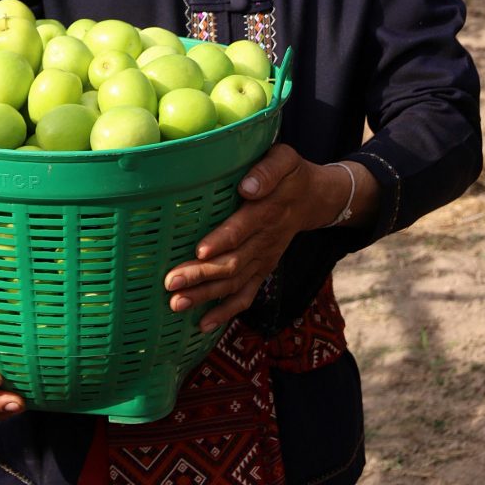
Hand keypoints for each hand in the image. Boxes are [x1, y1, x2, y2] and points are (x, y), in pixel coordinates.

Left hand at [163, 145, 370, 333]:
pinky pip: (246, 295)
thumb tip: (247, 187)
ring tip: (177, 303)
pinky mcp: (263, 269)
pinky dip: (226, 311)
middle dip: (201, 275)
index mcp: (267, 210)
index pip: (244, 228)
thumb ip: (268, 171)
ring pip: (234, 282)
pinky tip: (203, 325)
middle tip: (172, 282)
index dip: (223, 240)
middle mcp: (265, 239)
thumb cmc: (289, 173)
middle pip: (233, 262)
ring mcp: (264, 258)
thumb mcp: (285, 160)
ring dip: (206, 295)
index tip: (199, 251)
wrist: (313, 198)